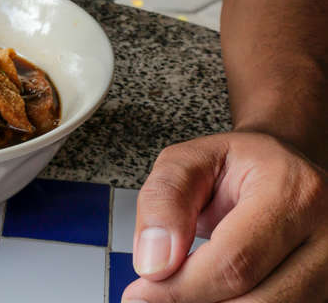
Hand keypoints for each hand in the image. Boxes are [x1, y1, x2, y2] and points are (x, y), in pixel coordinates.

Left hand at [122, 132, 327, 301]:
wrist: (280, 169)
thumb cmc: (236, 165)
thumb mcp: (186, 161)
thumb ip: (163, 202)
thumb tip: (154, 263)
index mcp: (294, 192)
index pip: (234, 261)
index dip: (181, 288)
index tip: (141, 293)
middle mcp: (326, 235)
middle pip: (257, 301)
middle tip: (154, 296)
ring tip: (183, 288)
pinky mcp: (327, 291)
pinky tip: (211, 293)